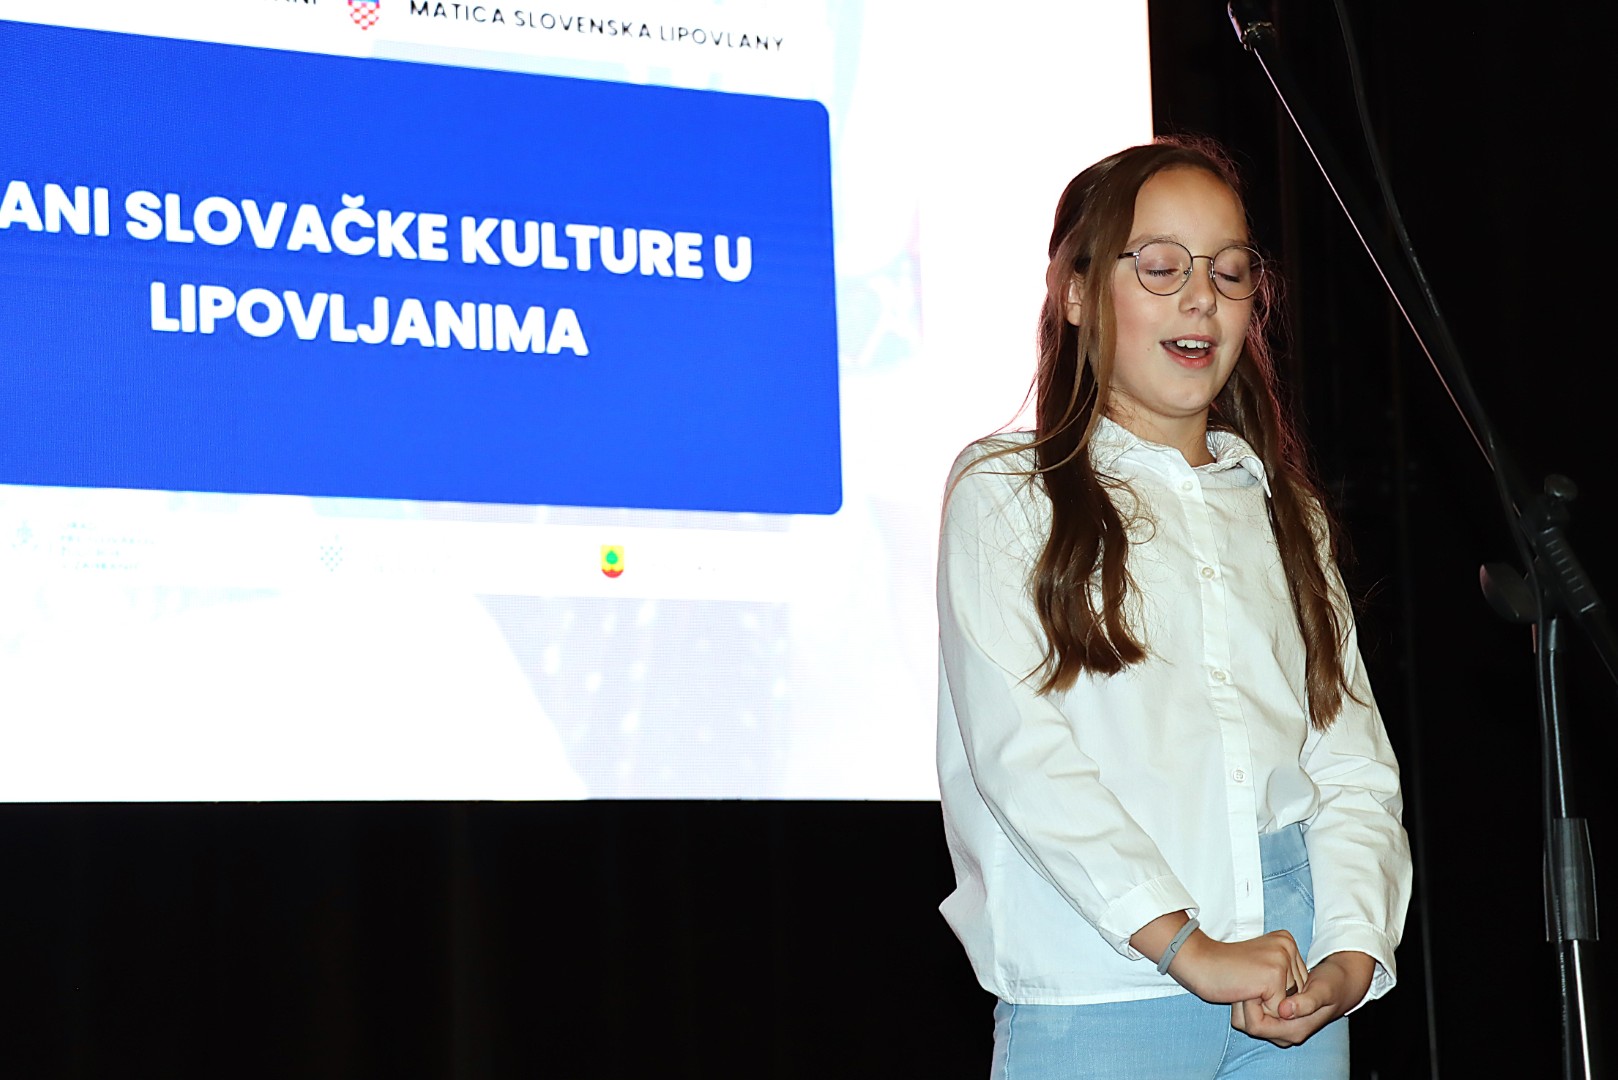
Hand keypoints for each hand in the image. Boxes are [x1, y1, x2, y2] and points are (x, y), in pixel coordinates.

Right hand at [1171, 929, 1310, 1018]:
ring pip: (1289, 1004)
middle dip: (1274, 1000)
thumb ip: (1284, 981)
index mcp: (1286, 941)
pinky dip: (1260, 1010)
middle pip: (1298, 994)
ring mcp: (1282, 959)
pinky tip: (1244, 992)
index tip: (1251, 978)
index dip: (1276, 992)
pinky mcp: (1273, 975)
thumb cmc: (1225, 970)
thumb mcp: (1261, 968)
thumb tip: (1298, 1008)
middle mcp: (1288, 946)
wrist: (1198, 963)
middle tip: (1247, 985)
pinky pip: (1278, 1011)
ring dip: (1266, 1006)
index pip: (1300, 984)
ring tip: (1245, 988)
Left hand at [1231, 951, 1374, 1046]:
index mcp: (1295, 1030)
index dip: (1249, 1004)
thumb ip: (1307, 1002)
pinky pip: (1253, 1012)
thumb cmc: (1333, 984)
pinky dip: (1250, 997)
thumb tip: (1284, 1010)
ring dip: (1246, 999)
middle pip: (1248, 1025)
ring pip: (1247, 1019)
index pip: (1256, 1026)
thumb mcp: (1323, 990)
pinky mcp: (1277, 1017)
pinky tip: (1254, 980)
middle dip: (1244, 1002)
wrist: (1341, 983)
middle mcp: (1286, 1033)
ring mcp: (1281, 1026)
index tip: (1250, 981)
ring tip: (1250, 977)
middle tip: (1246, 977)